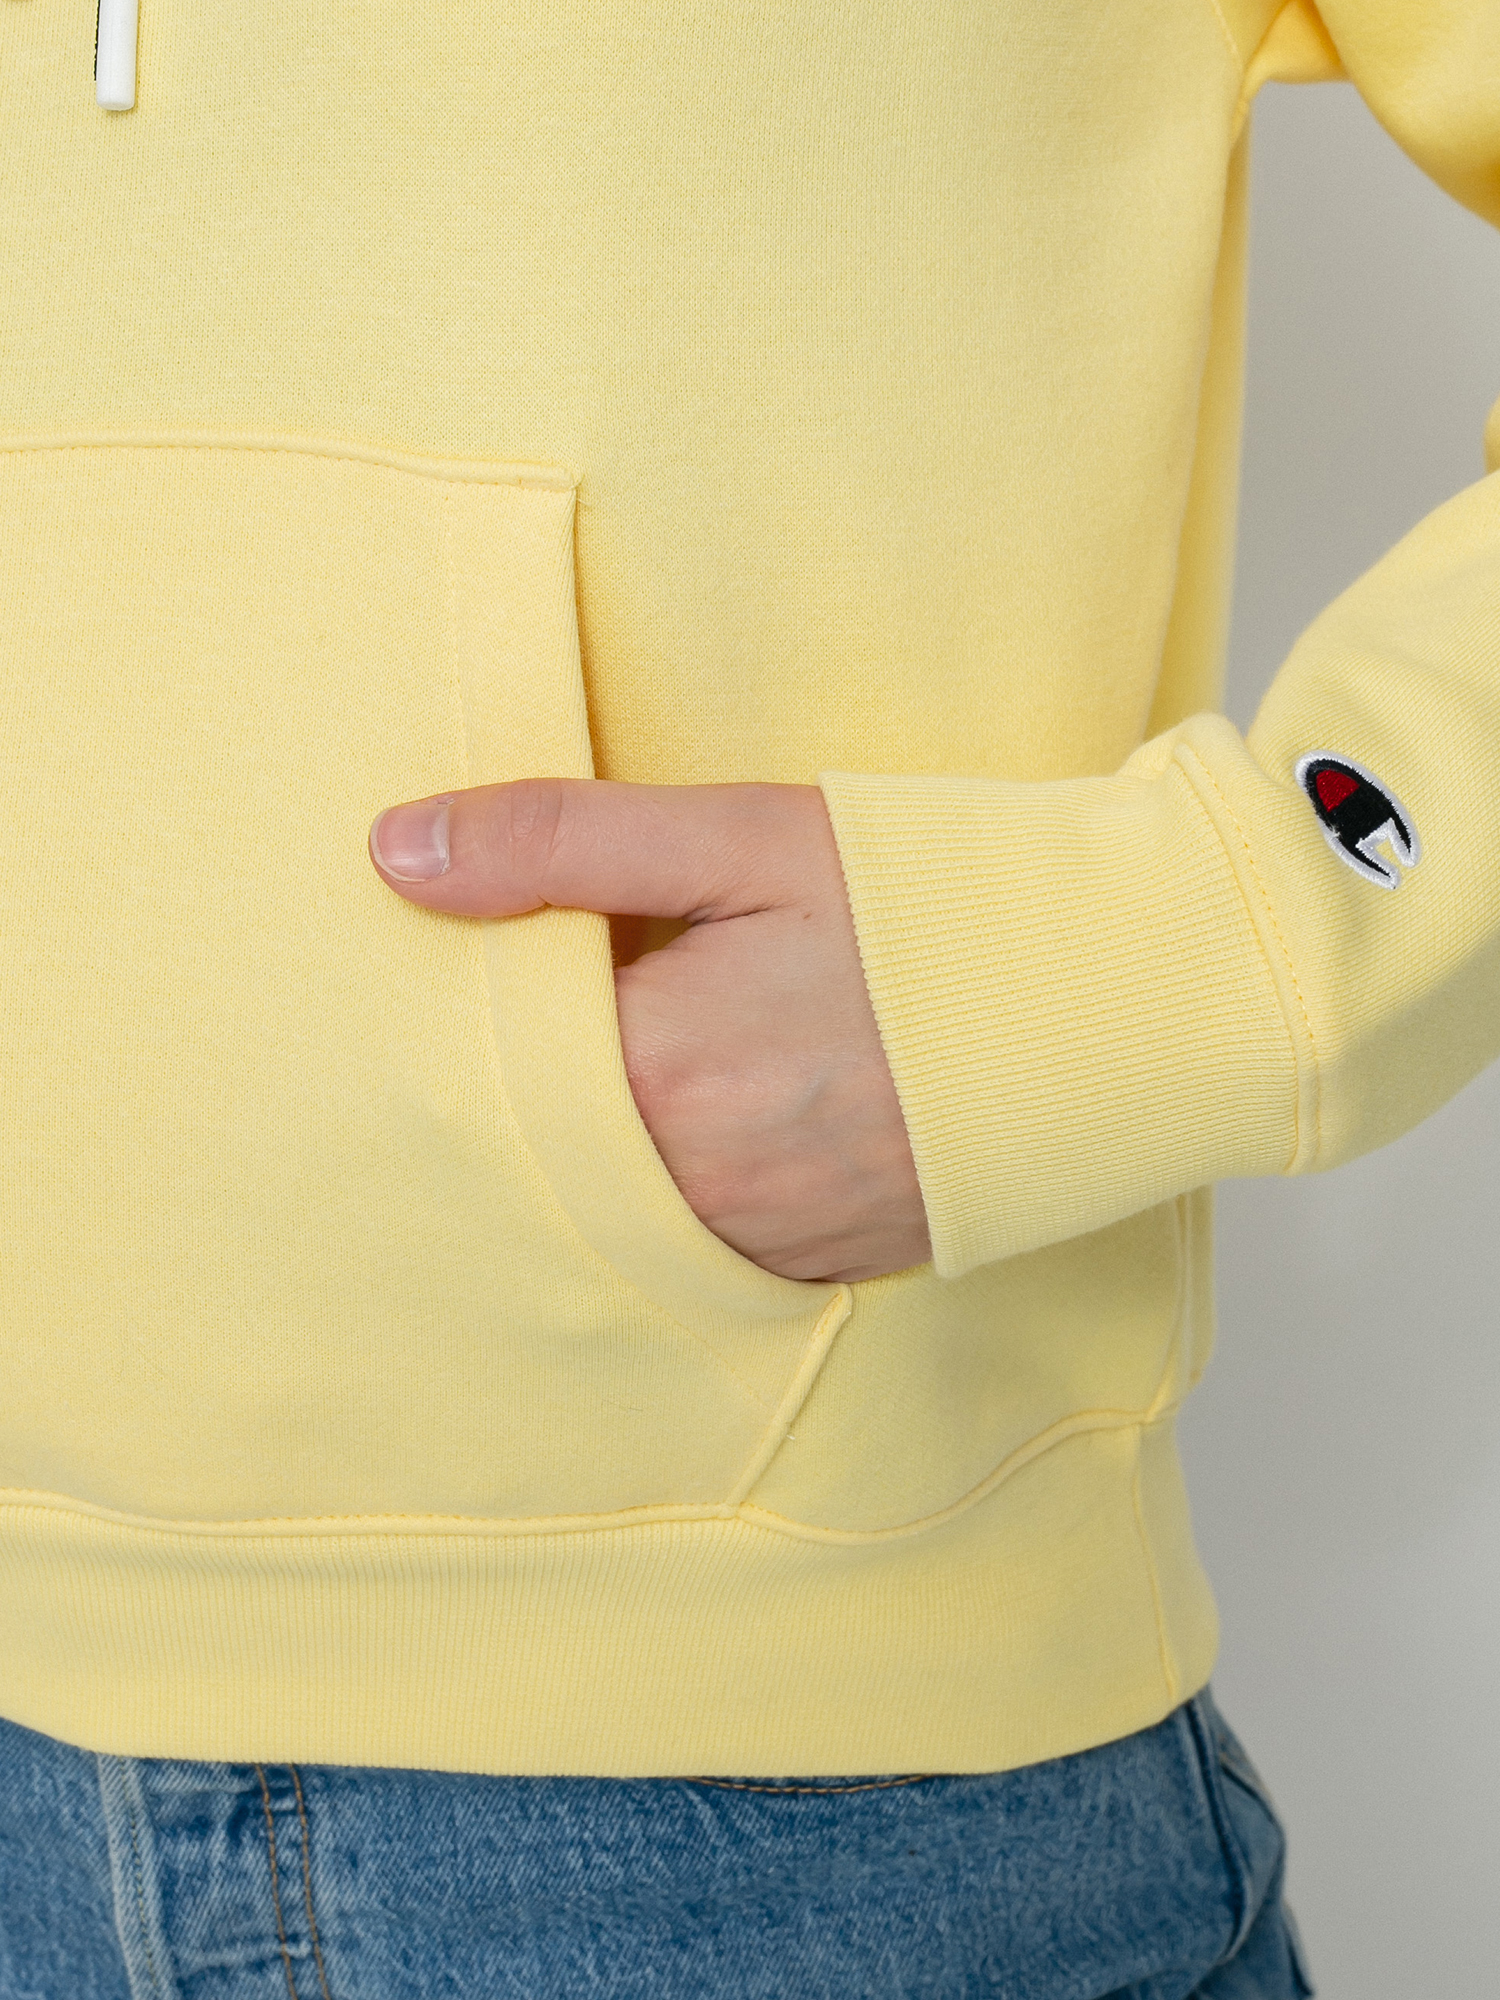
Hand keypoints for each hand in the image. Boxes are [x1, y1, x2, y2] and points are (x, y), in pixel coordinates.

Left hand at [369, 779, 929, 1282]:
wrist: (1119, 999)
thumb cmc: (934, 904)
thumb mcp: (745, 834)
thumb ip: (561, 842)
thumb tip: (393, 851)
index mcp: (652, 1073)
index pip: (481, 1057)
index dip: (465, 1003)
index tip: (465, 959)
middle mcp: (689, 1188)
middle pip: (538, 1145)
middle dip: (525, 1081)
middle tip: (557, 1008)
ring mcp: (756, 1243)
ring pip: (609, 1206)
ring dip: (597, 1144)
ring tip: (642, 1059)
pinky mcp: (813, 1269)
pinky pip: (692, 1246)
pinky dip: (675, 1191)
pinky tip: (709, 1124)